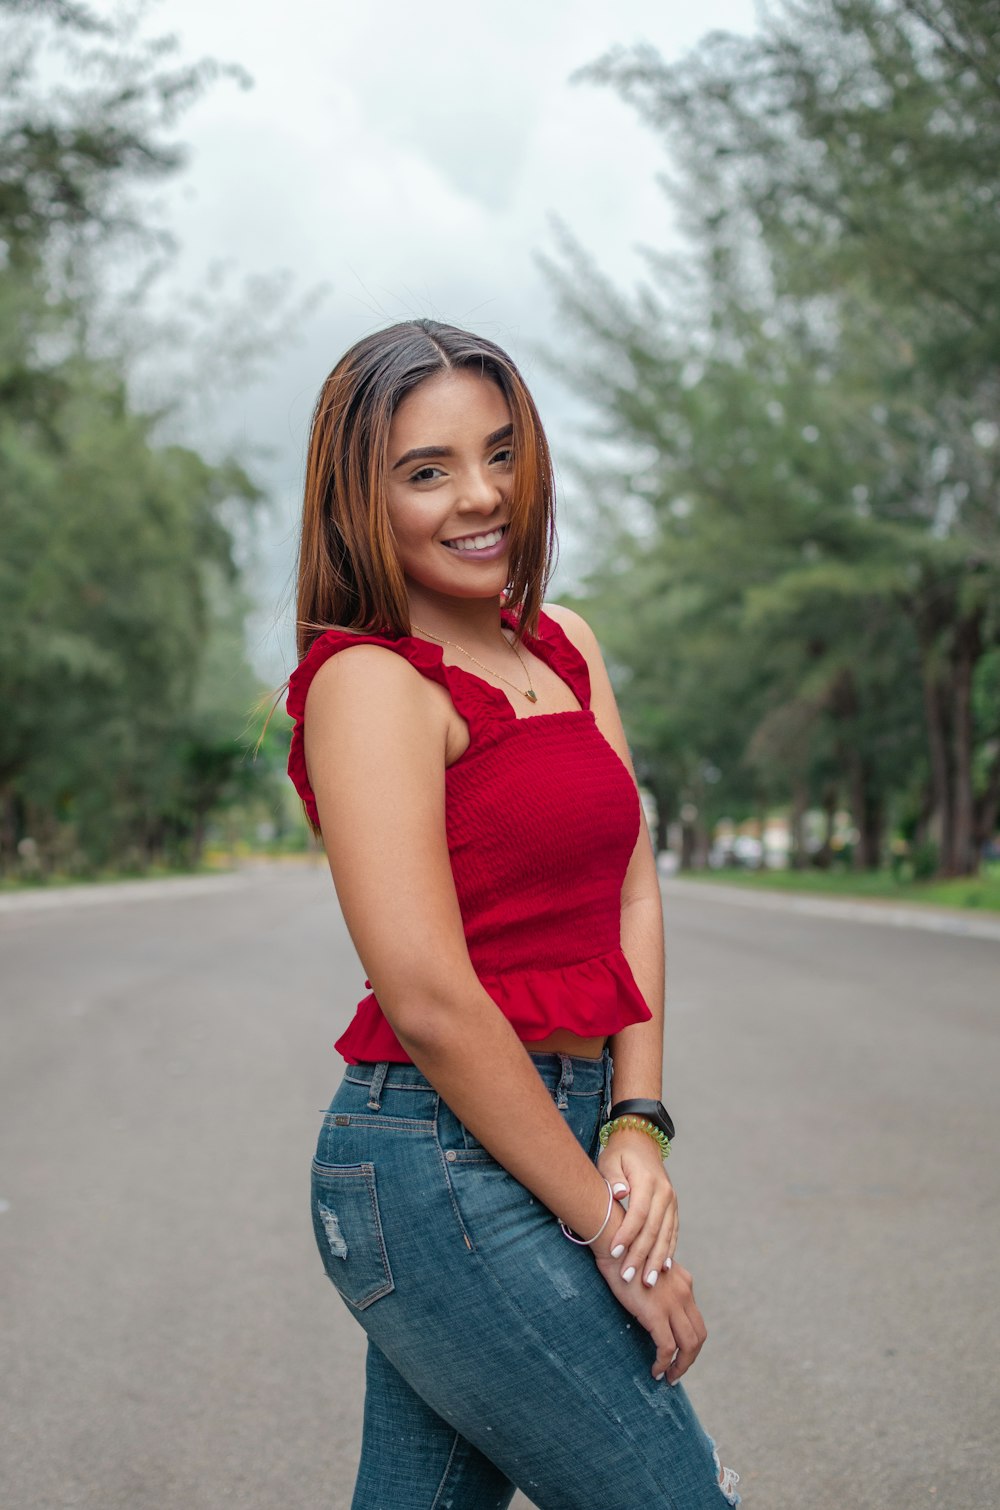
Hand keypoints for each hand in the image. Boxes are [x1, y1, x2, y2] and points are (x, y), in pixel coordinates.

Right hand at [593, 1249, 706, 1382]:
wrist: (614, 1241)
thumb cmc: (625, 1252)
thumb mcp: (649, 1266)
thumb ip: (656, 1281)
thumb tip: (649, 1298)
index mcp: (684, 1281)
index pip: (695, 1318)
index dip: (690, 1339)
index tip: (678, 1353)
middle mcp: (684, 1292)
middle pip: (699, 1335)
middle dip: (690, 1357)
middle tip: (677, 1371)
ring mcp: (672, 1303)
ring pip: (689, 1345)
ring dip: (681, 1366)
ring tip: (669, 1376)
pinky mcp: (656, 1312)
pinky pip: (667, 1347)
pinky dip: (664, 1363)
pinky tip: (655, 1370)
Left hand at [597, 1128, 676, 1288]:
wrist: (641, 1143)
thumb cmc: (619, 1155)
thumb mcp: (610, 1160)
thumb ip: (613, 1177)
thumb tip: (620, 1194)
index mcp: (648, 1181)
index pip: (639, 1213)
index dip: (627, 1235)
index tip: (614, 1253)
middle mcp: (665, 1193)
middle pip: (654, 1229)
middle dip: (641, 1256)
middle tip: (628, 1277)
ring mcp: (672, 1201)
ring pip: (666, 1235)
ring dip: (657, 1260)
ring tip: (647, 1282)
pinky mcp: (674, 1208)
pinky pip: (673, 1233)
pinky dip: (668, 1251)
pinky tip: (663, 1269)